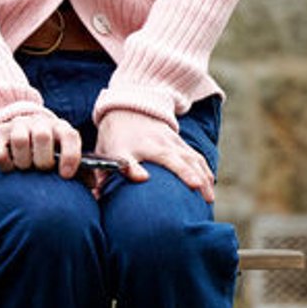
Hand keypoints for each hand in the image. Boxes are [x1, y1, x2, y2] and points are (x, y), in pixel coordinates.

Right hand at [0, 110, 81, 179]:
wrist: (19, 129)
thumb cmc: (49, 151)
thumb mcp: (65, 155)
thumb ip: (81, 170)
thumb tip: (93, 186)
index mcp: (60, 128)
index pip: (69, 136)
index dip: (70, 156)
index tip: (65, 175)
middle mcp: (39, 122)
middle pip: (43, 136)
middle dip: (43, 160)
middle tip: (42, 170)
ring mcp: (17, 125)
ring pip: (20, 140)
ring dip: (24, 161)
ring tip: (26, 168)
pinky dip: (5, 165)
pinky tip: (11, 168)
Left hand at [94, 108, 214, 202]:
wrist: (128, 108)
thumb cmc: (116, 137)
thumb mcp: (108, 152)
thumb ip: (105, 173)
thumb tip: (96, 196)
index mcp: (137, 147)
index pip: (140, 159)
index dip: (137, 168)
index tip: (145, 179)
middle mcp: (159, 143)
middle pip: (178, 159)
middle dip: (191, 177)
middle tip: (203, 198)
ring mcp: (172, 141)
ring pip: (192, 158)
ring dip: (203, 176)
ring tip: (209, 198)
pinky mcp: (180, 142)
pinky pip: (196, 156)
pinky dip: (205, 170)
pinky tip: (210, 184)